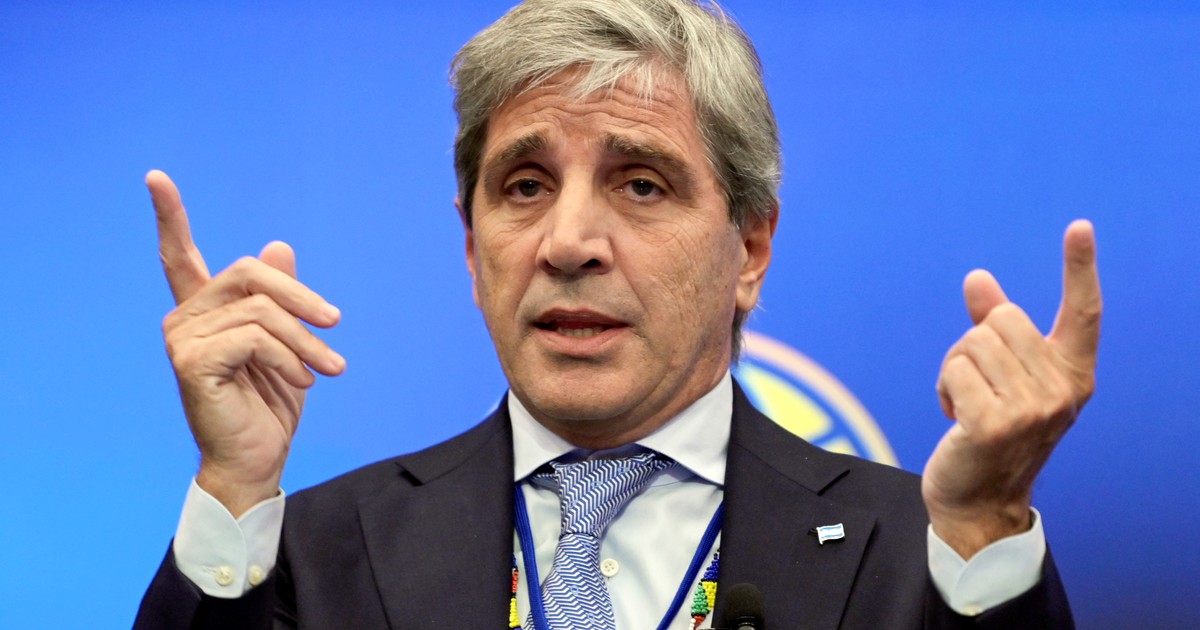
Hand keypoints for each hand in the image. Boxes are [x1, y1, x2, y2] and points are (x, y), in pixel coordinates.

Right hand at [147, 170, 345, 516]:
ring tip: (329, 369)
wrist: (256, 460)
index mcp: (203, 311)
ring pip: (262, 310)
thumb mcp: (287, 343)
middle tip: (335, 321)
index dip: (169, 216)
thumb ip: (279, 297)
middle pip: (247, 273)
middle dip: (299, 296)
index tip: (154, 176)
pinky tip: (303, 382)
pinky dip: (290, 358)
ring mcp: (182, 339)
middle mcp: (184, 319)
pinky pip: (257, 338)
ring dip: (306, 340)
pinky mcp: (192, 362)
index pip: (181, 256)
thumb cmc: (268, 405)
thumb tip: (279, 245)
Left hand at [922, 220, 1100, 558]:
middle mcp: (1062, 390)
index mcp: (1072, 375)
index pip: (1083, 313)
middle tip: (976, 387)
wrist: (978, 499)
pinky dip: (944, 388)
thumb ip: (993, 329)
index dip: (1080, 268)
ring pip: (972, 342)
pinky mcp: (996, 424)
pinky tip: (954, 417)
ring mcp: (1033, 409)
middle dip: (973, 345)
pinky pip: (955, 371)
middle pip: (1001, 319)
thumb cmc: (989, 433)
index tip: (1079, 227)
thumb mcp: (1001, 378)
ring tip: (965, 404)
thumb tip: (977, 278)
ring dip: (954, 369)